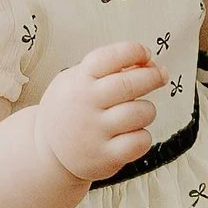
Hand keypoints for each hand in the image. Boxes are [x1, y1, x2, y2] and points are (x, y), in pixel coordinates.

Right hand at [34, 46, 164, 182]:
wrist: (47, 153)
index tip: (145, 53)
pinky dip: (143, 136)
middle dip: (152, 76)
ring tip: (139, 111)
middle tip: (160, 75)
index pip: (110, 58)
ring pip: (140, 112)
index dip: (134, 51)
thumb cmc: (70, 110)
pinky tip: (133, 134)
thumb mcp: (75, 81)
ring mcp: (95, 132)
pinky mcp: (105, 156)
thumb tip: (147, 63)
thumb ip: (107, 69)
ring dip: (147, 109)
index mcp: (78, 81)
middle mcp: (86, 105)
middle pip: (130, 84)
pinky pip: (140, 141)